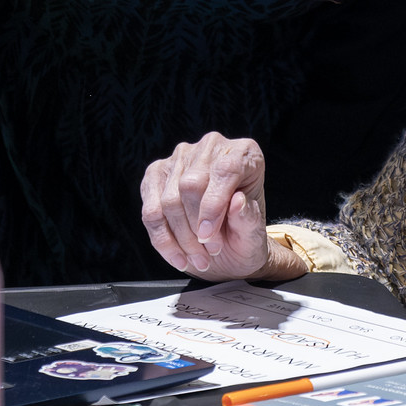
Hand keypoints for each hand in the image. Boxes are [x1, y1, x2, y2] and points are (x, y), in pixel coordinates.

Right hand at [140, 132, 276, 280]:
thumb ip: (250, 219)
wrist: (228, 244)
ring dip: (180, 238)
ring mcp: (180, 157)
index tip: (208, 236)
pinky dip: (162, 239)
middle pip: (190, 185)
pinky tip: (177, 257)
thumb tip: (238, 202)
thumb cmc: (244, 233)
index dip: (213, 205)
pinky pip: (151, 211)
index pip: (224, 170)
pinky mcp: (156, 174)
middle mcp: (211, 146)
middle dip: (195, 227)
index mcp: (244, 153)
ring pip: (169, 200)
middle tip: (208, 254)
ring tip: (196, 259)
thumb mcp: (254, 233)